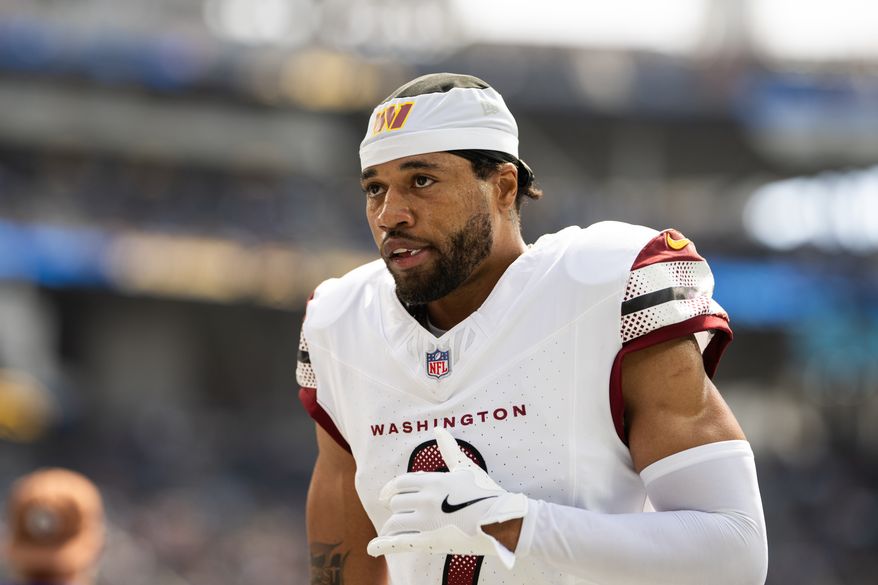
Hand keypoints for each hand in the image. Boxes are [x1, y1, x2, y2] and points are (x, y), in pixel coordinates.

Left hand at [367, 428, 527, 568]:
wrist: (503, 520)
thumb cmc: (486, 493)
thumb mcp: (467, 469)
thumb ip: (449, 450)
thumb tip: (439, 429)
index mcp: (433, 481)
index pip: (400, 483)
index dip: (391, 490)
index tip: (386, 496)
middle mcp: (426, 500)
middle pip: (395, 502)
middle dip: (395, 507)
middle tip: (396, 513)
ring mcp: (427, 522)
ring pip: (395, 522)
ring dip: (391, 526)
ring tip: (391, 530)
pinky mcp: (430, 541)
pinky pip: (400, 543)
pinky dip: (383, 545)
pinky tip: (374, 547)